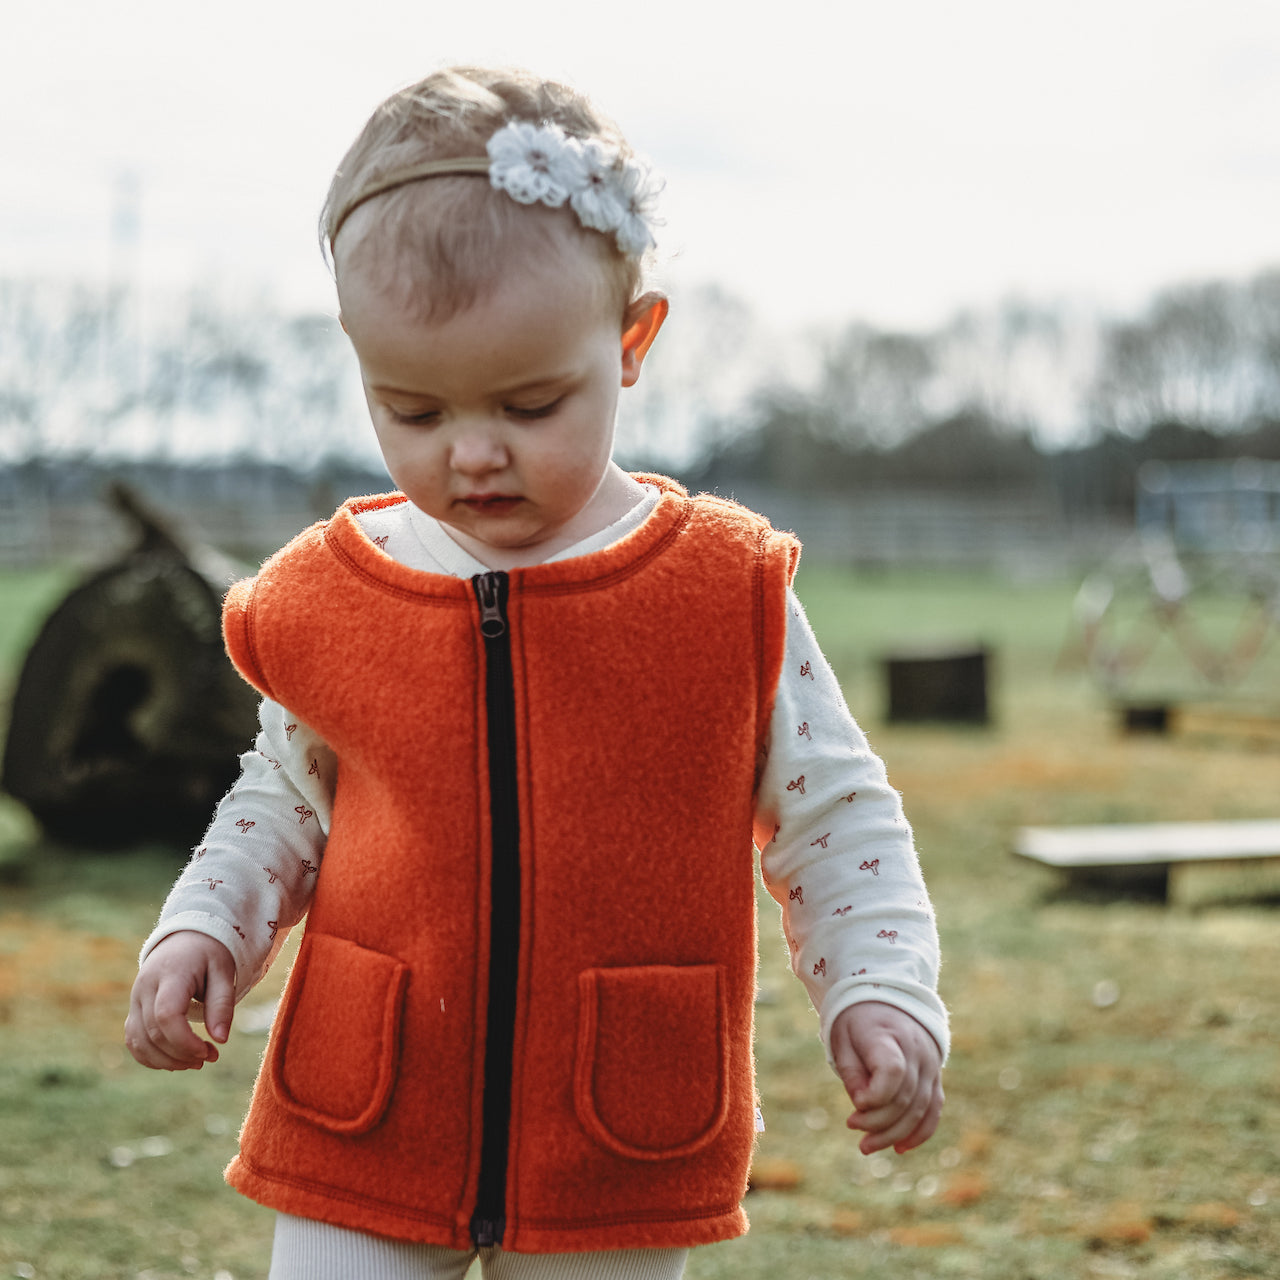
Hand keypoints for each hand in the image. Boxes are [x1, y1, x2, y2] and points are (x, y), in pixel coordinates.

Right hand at [125, 931, 235, 1070]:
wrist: (185, 938)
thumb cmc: (209, 954)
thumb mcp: (224, 972)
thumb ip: (222, 1004)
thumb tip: (221, 1040)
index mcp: (170, 974)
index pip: (166, 1015)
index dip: (185, 1041)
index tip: (209, 1051)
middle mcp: (145, 987)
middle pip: (154, 1033)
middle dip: (182, 1054)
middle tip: (210, 1057)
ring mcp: (135, 999)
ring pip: (139, 1042)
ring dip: (167, 1060)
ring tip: (196, 1061)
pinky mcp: (133, 1010)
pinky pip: (133, 1041)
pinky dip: (151, 1057)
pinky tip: (176, 1060)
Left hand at [830, 1001, 943, 1154]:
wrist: (886, 1000)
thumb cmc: (857, 1021)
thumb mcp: (843, 1039)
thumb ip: (852, 1072)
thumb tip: (861, 1106)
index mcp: (890, 1035)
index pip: (892, 1072)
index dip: (875, 1096)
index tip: (855, 1104)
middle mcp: (917, 1051)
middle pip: (905, 1096)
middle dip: (878, 1121)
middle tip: (852, 1126)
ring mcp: (930, 1064)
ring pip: (920, 1108)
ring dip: (894, 1133)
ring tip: (867, 1145)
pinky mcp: (935, 1076)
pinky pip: (933, 1109)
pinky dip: (920, 1132)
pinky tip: (900, 1148)